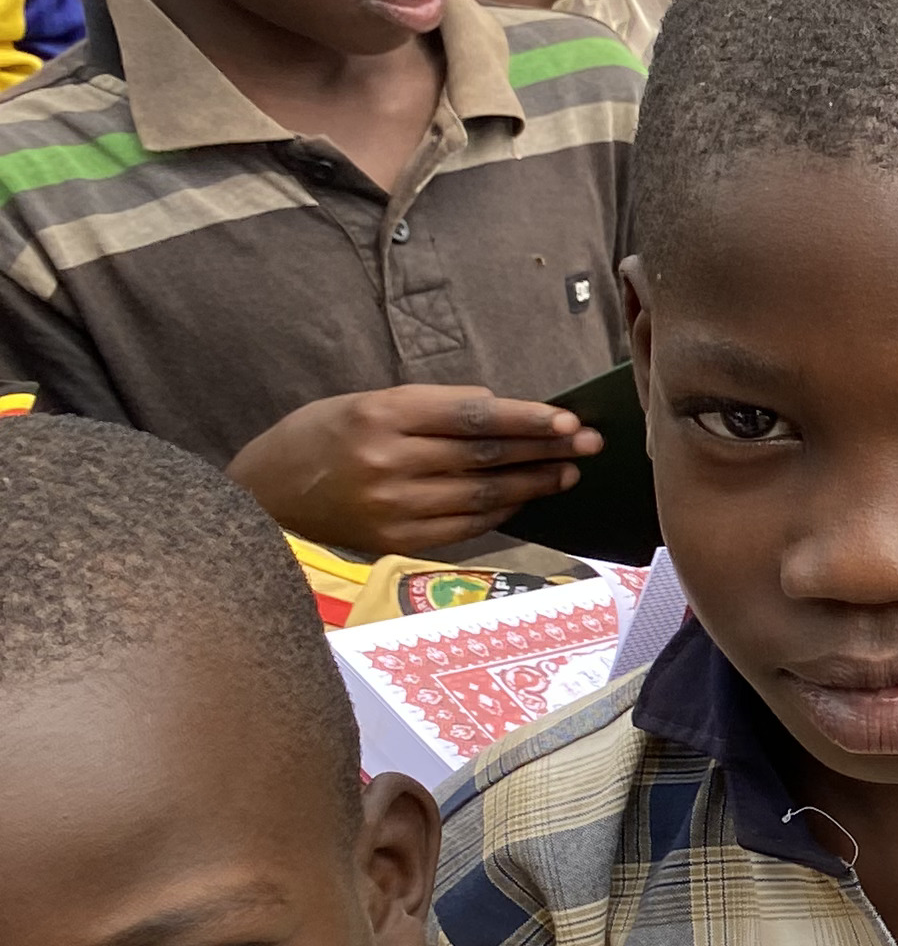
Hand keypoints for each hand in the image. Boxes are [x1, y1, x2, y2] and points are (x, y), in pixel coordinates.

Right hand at [230, 385, 599, 555]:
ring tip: (567, 472)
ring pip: (482, 493)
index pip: (471, 416)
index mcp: (379, 415)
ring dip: (533, 484)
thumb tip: (501, 411)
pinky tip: (523, 499)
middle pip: (484, 455)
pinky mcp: (395, 542)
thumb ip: (430, 408)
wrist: (262, 496)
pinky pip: (465, 526)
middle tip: (588, 444)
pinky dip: (500, 511)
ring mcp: (392, 507)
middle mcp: (386, 462)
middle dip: (544, 450)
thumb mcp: (363, 403)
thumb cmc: (320, 439)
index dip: (525, 419)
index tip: (566, 420)